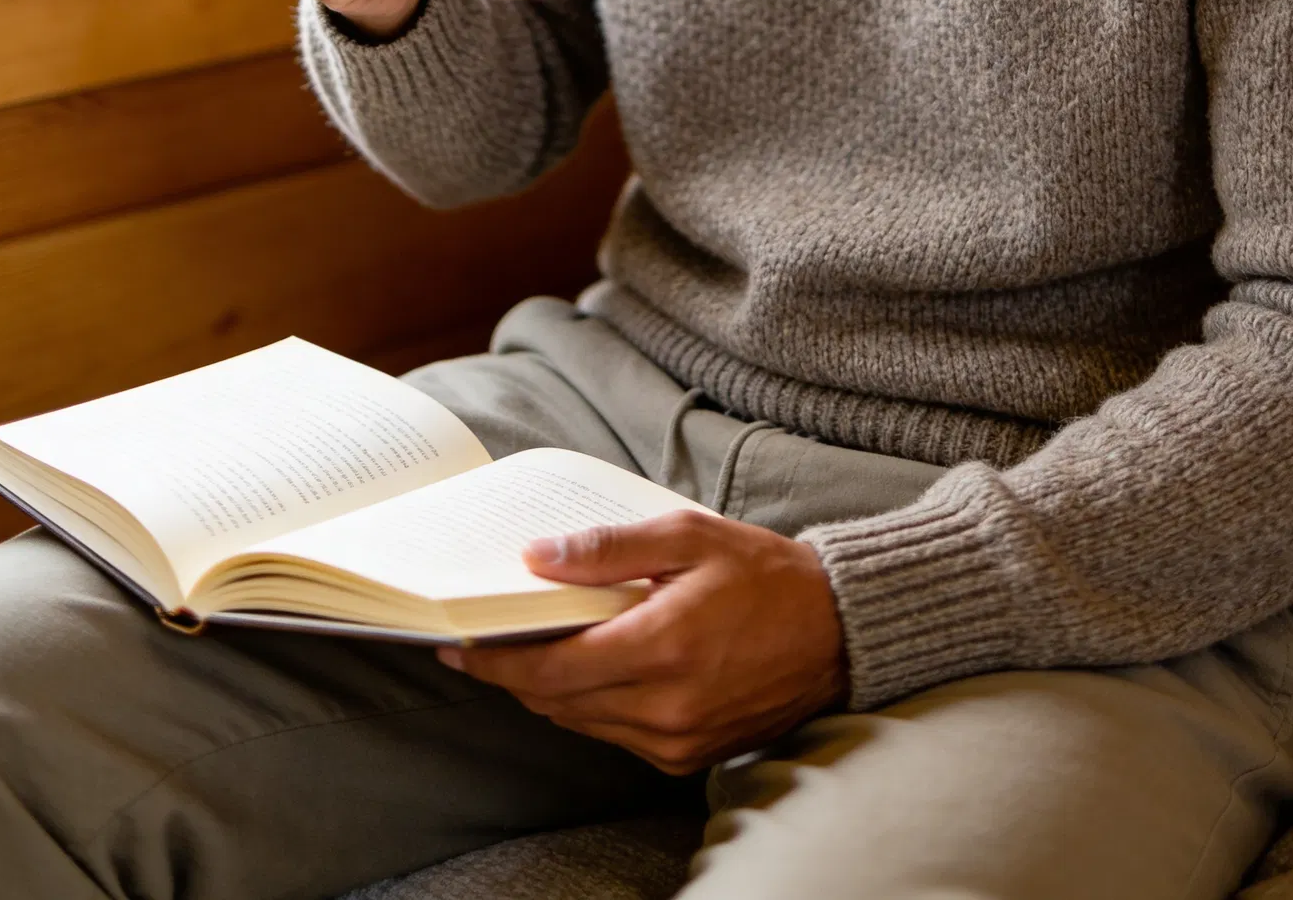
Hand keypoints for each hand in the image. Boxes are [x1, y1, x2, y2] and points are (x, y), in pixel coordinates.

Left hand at [440, 511, 846, 773]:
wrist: (835, 632)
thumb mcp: (687, 536)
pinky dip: (589, 704)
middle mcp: (666, 706)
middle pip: (556, 700)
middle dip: (512, 672)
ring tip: (529, 646)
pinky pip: (615, 735)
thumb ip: (608, 549)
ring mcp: (677, 739)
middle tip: (481, 637)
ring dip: (547, 688)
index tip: (457, 642)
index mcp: (663, 645)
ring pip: (580, 722)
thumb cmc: (762, 573)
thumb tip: (536, 557)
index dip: (495, 659)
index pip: (552, 669)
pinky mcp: (688, 756)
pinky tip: (587, 666)